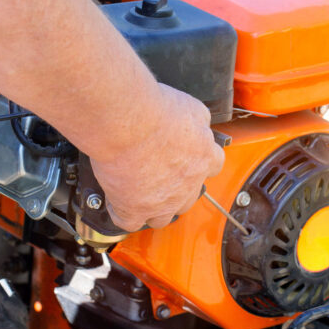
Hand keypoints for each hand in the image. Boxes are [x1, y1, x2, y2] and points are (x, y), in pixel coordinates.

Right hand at [91, 84, 224, 231]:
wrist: (128, 122)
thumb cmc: (155, 110)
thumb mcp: (190, 106)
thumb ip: (198, 120)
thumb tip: (199, 123)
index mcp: (204, 157)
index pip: (212, 167)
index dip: (198, 164)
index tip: (187, 160)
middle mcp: (187, 184)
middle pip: (187, 199)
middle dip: (175, 192)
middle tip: (158, 178)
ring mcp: (162, 202)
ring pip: (162, 219)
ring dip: (152, 209)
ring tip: (138, 196)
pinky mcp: (134, 209)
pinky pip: (128, 222)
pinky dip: (121, 214)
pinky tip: (116, 203)